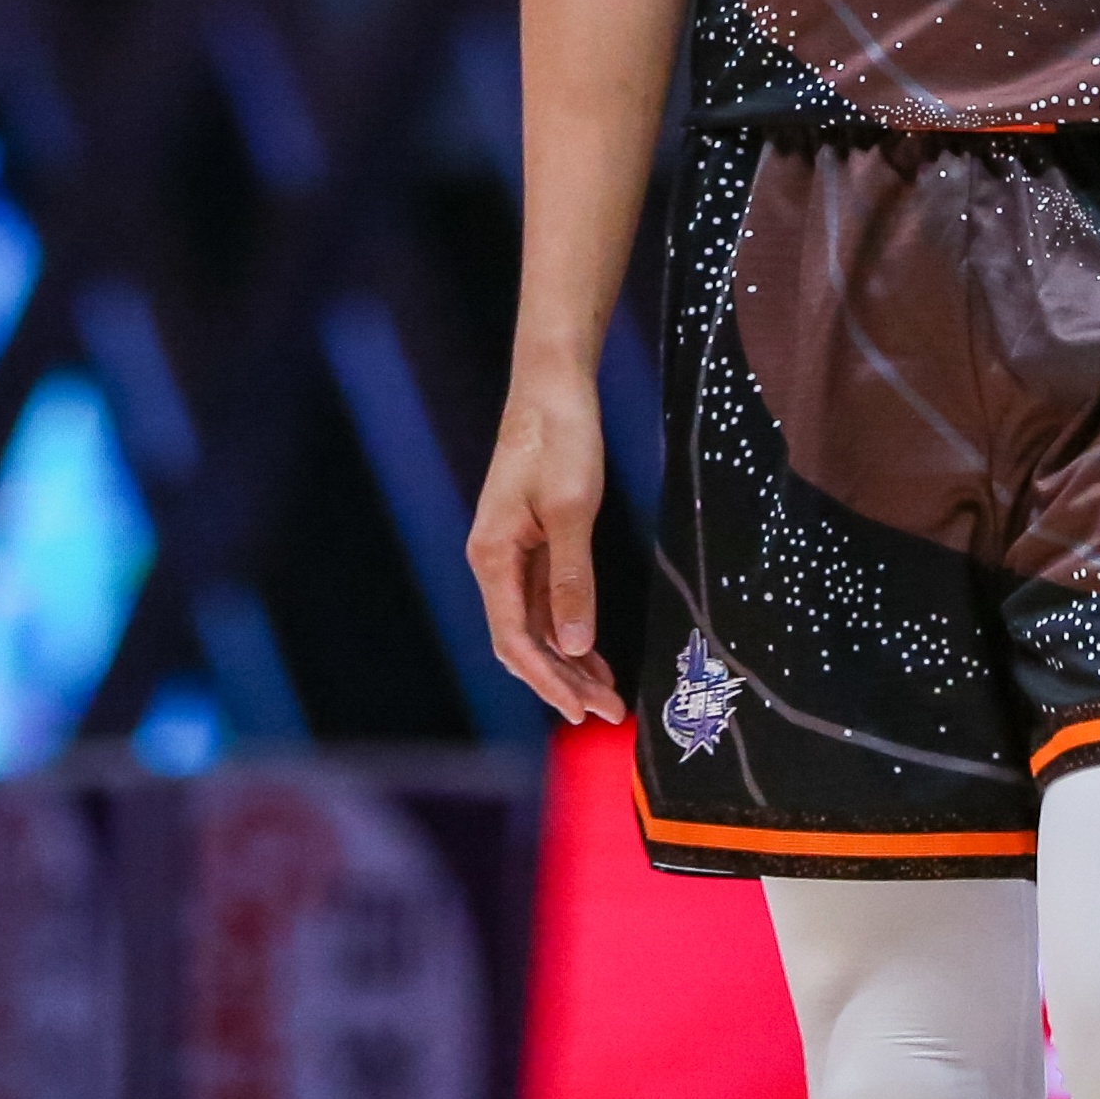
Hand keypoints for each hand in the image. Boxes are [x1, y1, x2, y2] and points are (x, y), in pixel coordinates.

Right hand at [468, 377, 626, 725]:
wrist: (553, 387)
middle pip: (521, 641)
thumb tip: (574, 644)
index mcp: (492, 556)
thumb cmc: (561, 439)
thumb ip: (572, 579)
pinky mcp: (530, 542)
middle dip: (561, 681)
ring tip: (606, 694)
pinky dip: (568, 631)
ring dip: (567, 662)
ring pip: (534, 626)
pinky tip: (593, 653)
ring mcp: (510, 554)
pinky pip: (544, 603)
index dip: (548, 681)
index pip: (515, 640)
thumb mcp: (571, 509)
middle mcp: (494, 561)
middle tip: (607, 711)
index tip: (583, 711)